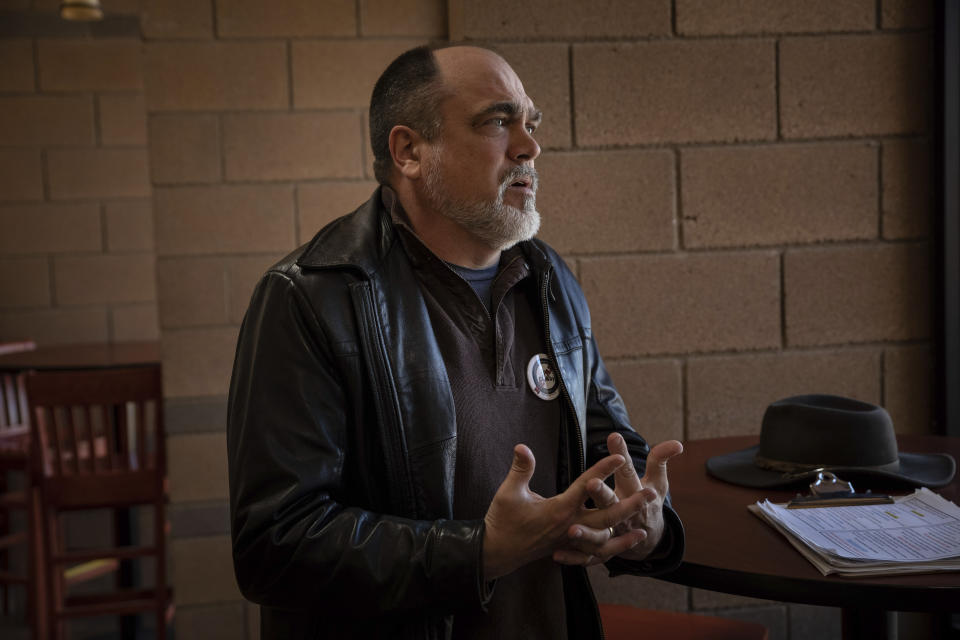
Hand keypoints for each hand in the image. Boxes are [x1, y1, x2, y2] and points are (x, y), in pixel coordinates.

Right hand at [482, 444, 648, 579]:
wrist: (497, 551)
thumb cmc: (502, 520)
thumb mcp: (509, 492)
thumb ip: (521, 469)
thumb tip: (522, 446)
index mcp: (557, 510)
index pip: (586, 487)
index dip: (603, 470)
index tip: (619, 457)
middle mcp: (569, 526)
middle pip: (606, 515)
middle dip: (630, 504)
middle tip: (651, 492)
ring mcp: (571, 540)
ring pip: (606, 535)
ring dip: (627, 526)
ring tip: (646, 515)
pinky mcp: (570, 549)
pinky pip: (599, 552)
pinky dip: (618, 546)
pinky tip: (633, 538)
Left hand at [555, 435, 682, 564]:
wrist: (651, 538)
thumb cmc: (649, 502)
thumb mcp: (657, 482)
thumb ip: (661, 461)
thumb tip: (678, 444)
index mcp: (635, 492)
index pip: (628, 470)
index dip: (623, 455)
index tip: (614, 437)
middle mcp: (625, 513)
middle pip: (614, 503)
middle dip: (604, 494)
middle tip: (591, 483)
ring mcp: (615, 533)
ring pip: (602, 535)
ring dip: (588, 534)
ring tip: (572, 530)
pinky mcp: (605, 550)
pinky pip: (589, 556)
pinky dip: (575, 558)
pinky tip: (557, 555)